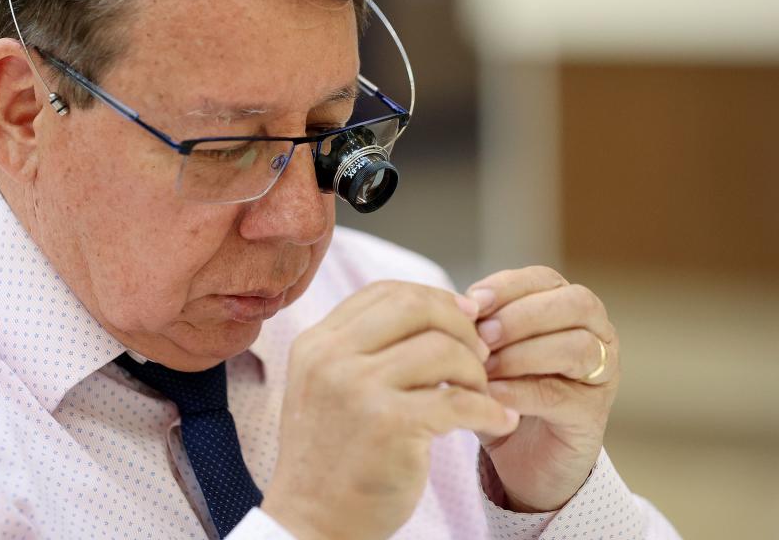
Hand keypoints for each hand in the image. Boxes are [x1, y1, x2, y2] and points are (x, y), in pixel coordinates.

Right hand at [262, 281, 519, 539]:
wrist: (310, 523)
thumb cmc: (331, 455)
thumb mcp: (329, 386)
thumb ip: (367, 347)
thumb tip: (442, 308)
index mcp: (317, 343)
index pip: (385, 291)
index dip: (433, 298)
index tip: (463, 319)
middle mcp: (331, 357)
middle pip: (415, 306)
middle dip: (459, 324)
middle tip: (480, 353)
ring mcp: (357, 389)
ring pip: (442, 349)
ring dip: (476, 371)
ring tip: (482, 393)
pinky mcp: (388, 425)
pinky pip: (458, 399)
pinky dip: (488, 409)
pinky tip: (498, 419)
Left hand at [467, 267, 619, 512]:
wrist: (520, 456)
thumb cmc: (502, 388)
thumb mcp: (486, 349)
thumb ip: (480, 324)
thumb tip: (460, 306)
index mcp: (567, 306)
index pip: (544, 279)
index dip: (508, 286)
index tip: (471, 301)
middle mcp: (595, 333)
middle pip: (575, 303)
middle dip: (522, 316)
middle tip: (482, 336)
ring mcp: (601, 373)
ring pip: (577, 346)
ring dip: (523, 354)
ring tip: (484, 368)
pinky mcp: (592, 415)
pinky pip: (560, 394)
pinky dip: (520, 391)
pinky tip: (491, 395)